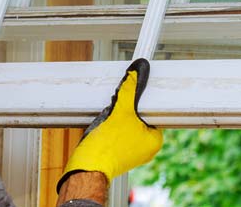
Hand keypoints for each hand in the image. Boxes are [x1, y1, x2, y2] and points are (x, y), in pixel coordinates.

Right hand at [57, 59, 162, 192]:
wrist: (85, 168)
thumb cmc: (105, 146)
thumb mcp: (121, 111)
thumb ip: (130, 90)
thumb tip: (137, 72)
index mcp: (155, 140)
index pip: (155, 112)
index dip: (146, 100)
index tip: (140, 91)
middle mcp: (148, 149)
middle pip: (141, 118)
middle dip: (130, 109)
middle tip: (121, 104)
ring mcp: (133, 154)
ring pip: (130, 125)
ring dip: (121, 117)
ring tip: (112, 116)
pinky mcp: (119, 156)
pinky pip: (120, 134)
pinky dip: (114, 127)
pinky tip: (107, 125)